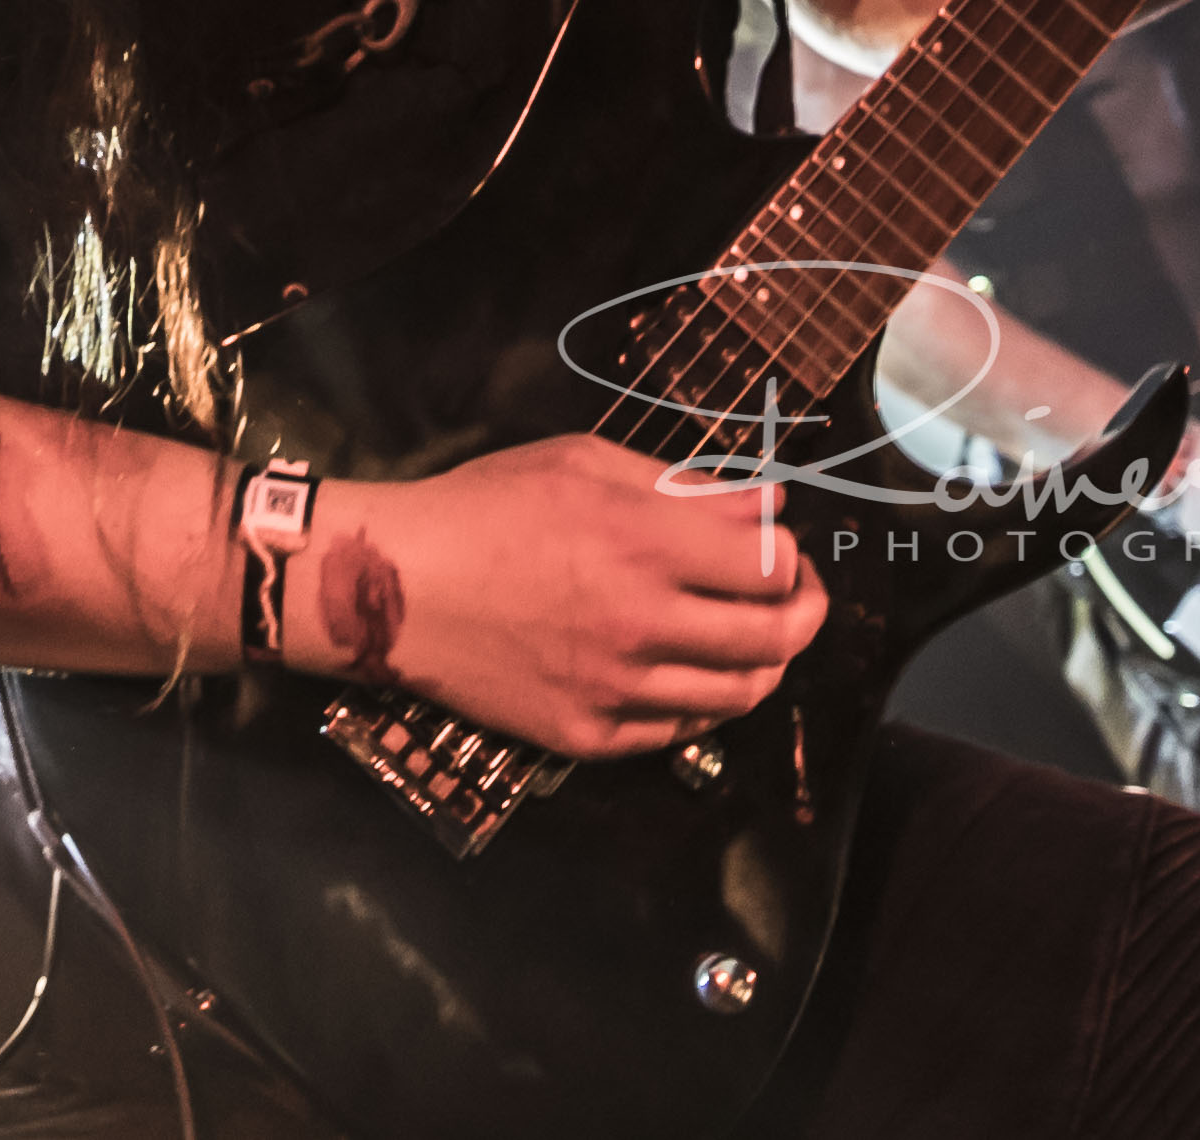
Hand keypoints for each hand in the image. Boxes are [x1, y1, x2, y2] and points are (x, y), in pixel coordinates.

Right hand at [327, 435, 826, 762]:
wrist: (396, 587)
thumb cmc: (485, 506)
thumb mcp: (581, 463)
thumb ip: (681, 485)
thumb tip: (767, 506)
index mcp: (644, 542)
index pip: (772, 564)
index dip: (789, 553)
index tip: (778, 544)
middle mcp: (643, 623)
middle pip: (776, 637)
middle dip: (803, 611)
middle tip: (794, 596)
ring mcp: (617, 690)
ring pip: (740, 695)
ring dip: (765, 664)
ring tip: (753, 638)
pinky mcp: (589, 736)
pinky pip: (681, 732)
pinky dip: (705, 703)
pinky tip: (693, 674)